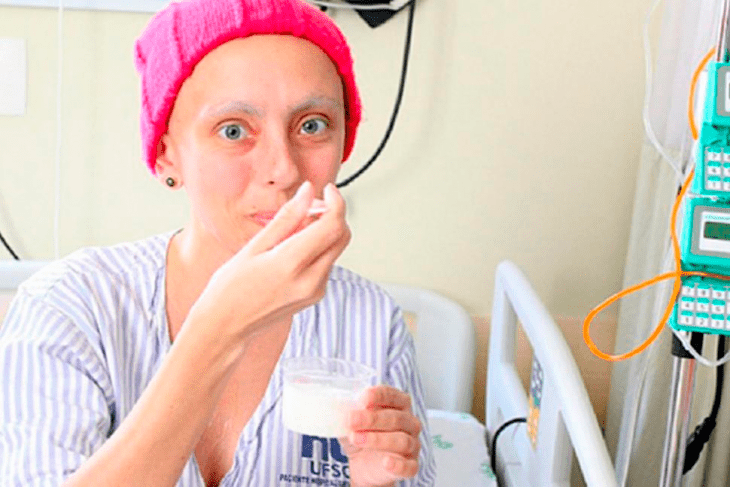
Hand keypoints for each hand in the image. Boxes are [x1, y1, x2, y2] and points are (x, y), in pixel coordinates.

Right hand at [185, 181, 350, 345]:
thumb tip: (307, 191)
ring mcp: (315, 291)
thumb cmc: (230, 287)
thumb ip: (286, 218)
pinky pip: (326, 263)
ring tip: (292, 230)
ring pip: (336, 249)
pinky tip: (292, 249)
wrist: (226, 327)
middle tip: (307, 207)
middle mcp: (310, 280)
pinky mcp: (315, 296)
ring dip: (324, 232)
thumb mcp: (254, 246)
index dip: (335, 202)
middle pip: (341, 236)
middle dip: (331, 215)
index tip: (326, 190)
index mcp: (291, 263)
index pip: (332, 225)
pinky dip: (317, 249)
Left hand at [341, 386, 421, 486]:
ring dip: (377, 439)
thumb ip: (348, 414)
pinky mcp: (411, 465)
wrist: (363, 465)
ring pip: (402, 440)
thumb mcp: (352, 423)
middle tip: (351, 420)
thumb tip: (336, 406)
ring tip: (356, 438)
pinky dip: (398, 464)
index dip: (378, 396)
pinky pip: (408, 466)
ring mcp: (413, 444)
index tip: (363, 398)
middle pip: (395, 418)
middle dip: (372, 419)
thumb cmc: (362, 436)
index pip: (392, 395)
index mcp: (398, 405)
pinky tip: (385, 462)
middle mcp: (410, 422)